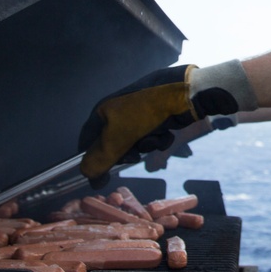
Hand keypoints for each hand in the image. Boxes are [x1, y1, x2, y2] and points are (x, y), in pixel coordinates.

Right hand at [79, 65, 210, 185]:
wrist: (184, 93)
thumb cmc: (146, 112)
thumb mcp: (119, 137)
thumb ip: (101, 158)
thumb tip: (86, 175)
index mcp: (103, 110)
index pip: (88, 140)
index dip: (92, 159)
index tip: (100, 178)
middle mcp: (118, 111)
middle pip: (114, 144)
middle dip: (127, 151)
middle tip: (135, 154)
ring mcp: (139, 114)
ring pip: (136, 142)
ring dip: (147, 144)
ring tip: (156, 136)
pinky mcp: (156, 117)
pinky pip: (152, 136)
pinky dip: (160, 138)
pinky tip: (168, 132)